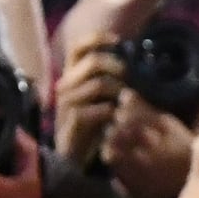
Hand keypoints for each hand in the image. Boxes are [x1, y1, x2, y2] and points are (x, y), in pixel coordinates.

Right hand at [52, 38, 128, 168]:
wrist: (76, 158)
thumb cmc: (93, 126)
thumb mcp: (102, 100)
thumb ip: (110, 81)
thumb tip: (132, 62)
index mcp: (72, 77)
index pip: (78, 47)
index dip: (97, 38)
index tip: (119, 41)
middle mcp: (66, 86)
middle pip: (93, 61)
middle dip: (118, 67)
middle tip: (130, 79)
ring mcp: (66, 105)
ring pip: (97, 85)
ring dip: (119, 92)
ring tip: (127, 103)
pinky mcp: (69, 123)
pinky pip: (91, 110)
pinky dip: (109, 112)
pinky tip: (116, 119)